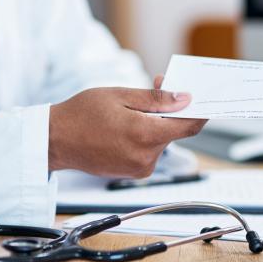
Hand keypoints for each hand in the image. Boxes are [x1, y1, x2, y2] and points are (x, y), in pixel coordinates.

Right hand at [48, 87, 204, 176]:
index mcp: (145, 135)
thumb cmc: (82, 115)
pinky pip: (149, 151)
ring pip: (161, 141)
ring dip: (155, 124)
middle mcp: (146, 157)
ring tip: (131, 110)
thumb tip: (185, 99)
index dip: (200, 112)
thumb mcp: (120, 96)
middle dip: (170, 111)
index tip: (206, 101)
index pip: (189, 126)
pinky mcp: (133, 173)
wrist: (56, 140)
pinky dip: (145, 137)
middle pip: (174, 131)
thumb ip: (157, 100)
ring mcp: (139, 168)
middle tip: (157, 88)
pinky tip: (125, 126)